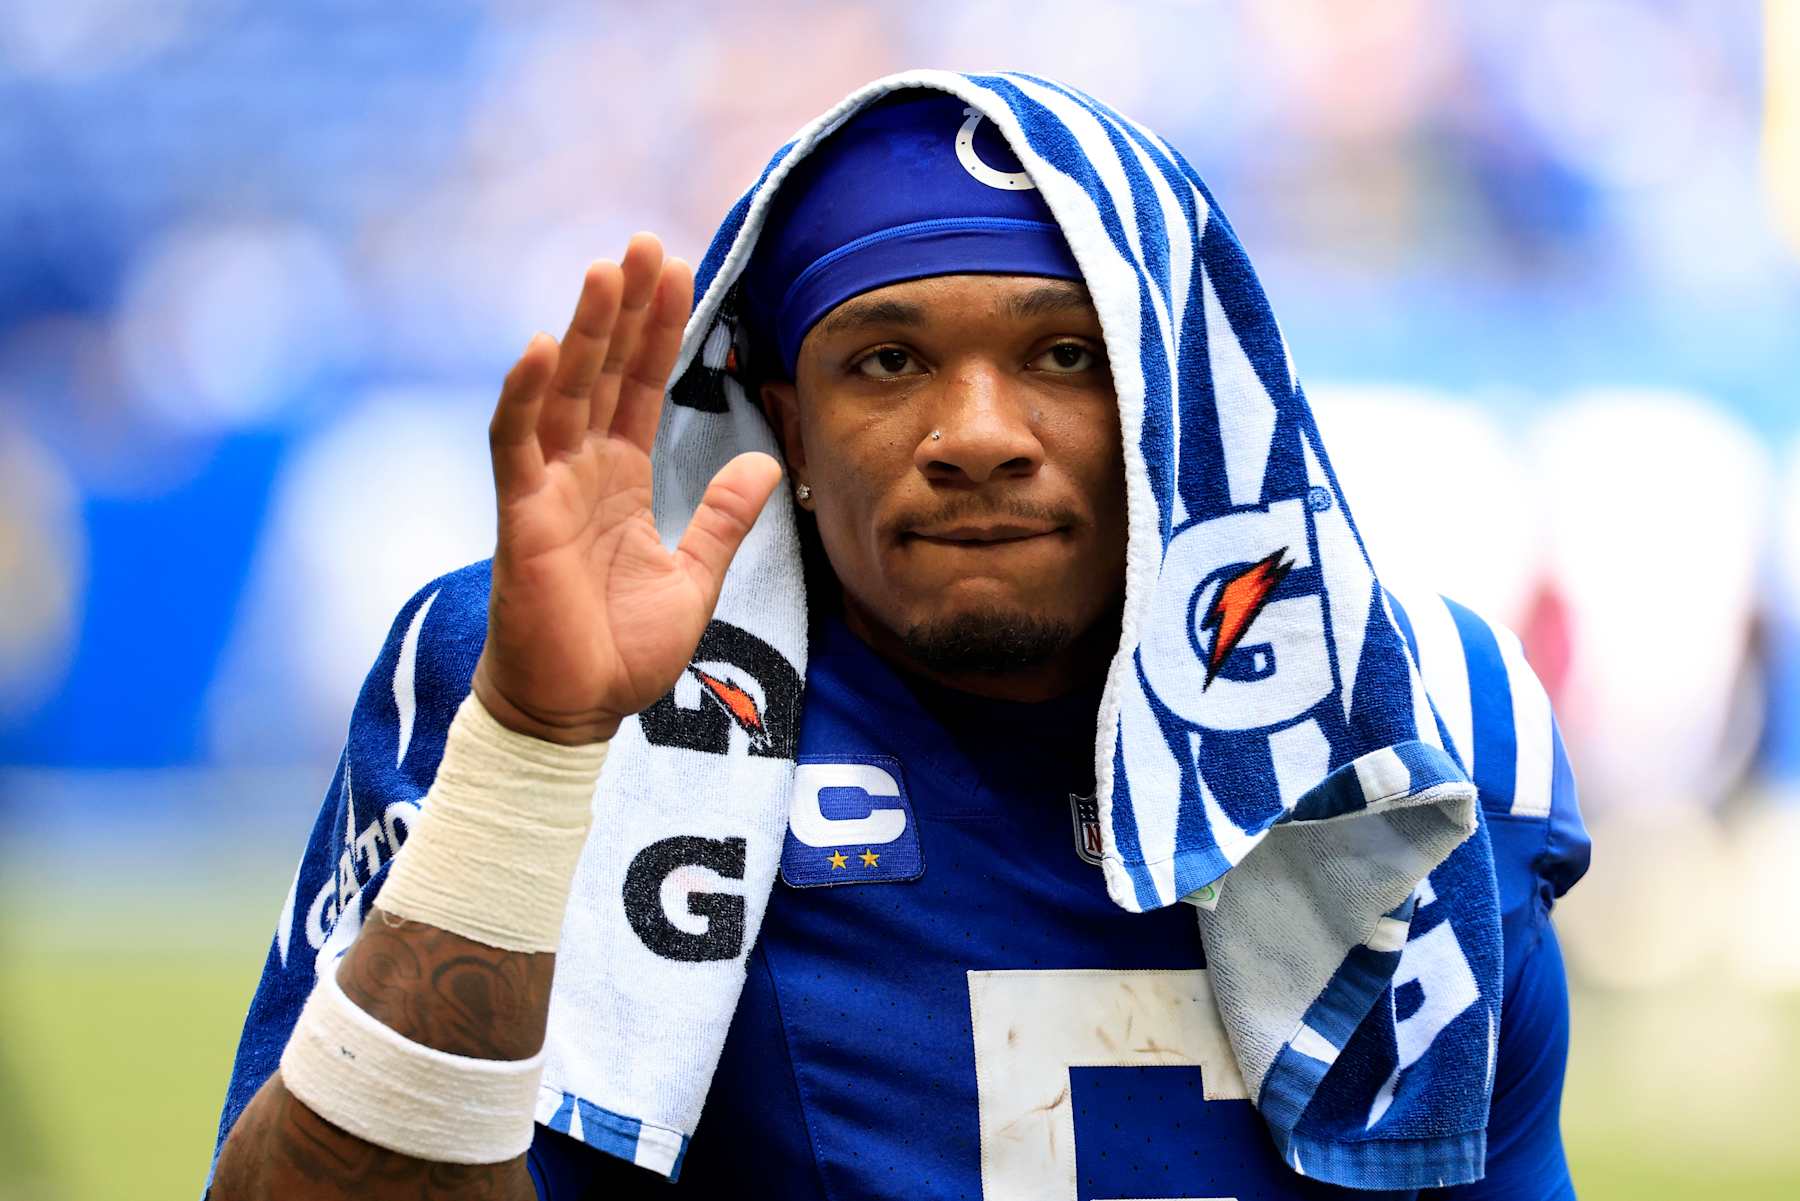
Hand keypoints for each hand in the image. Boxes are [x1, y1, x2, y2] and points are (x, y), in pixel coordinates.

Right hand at [472, 234, 782, 744]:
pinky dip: (524, 396)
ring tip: (606, 269)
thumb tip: (762, 460)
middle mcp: (581, 471)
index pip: (641, 387)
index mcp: (621, 479)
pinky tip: (538, 347)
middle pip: (603, 371)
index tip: (679, 272)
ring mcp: (546, 489)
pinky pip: (515, 445)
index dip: (659, 332)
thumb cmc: (621, 651)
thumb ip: (724, 519)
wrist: (575, 712)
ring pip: (563, 392)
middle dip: (625, 309)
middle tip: (646, 242)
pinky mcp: (519, 518)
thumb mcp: (695, 578)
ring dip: (582, 331)